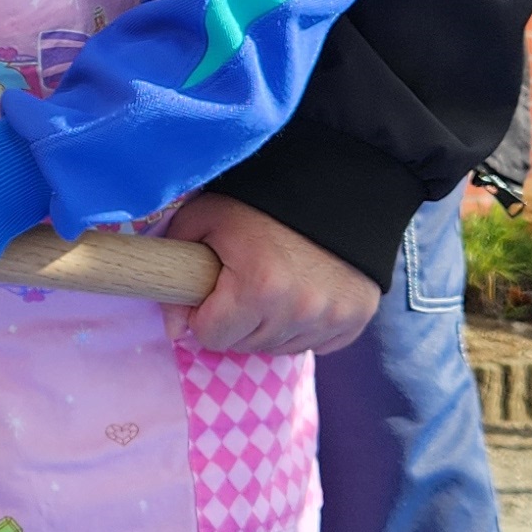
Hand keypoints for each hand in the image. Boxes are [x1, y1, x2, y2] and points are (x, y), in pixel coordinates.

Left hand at [164, 191, 382, 354]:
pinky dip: (304, 327)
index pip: (212, 336)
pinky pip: (316, 345)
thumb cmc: (259, 200)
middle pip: (245, 345)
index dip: (204, 313)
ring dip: (269, 325)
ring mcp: (333, 316)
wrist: (332, 183)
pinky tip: (301, 294)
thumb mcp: (204, 217)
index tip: (213, 288)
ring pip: (279, 348)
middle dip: (235, 320)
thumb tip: (174, 327)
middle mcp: (299, 309)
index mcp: (258, 287)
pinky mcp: (356, 317)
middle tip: (242, 281)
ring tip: (272, 285)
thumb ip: (175, 269)